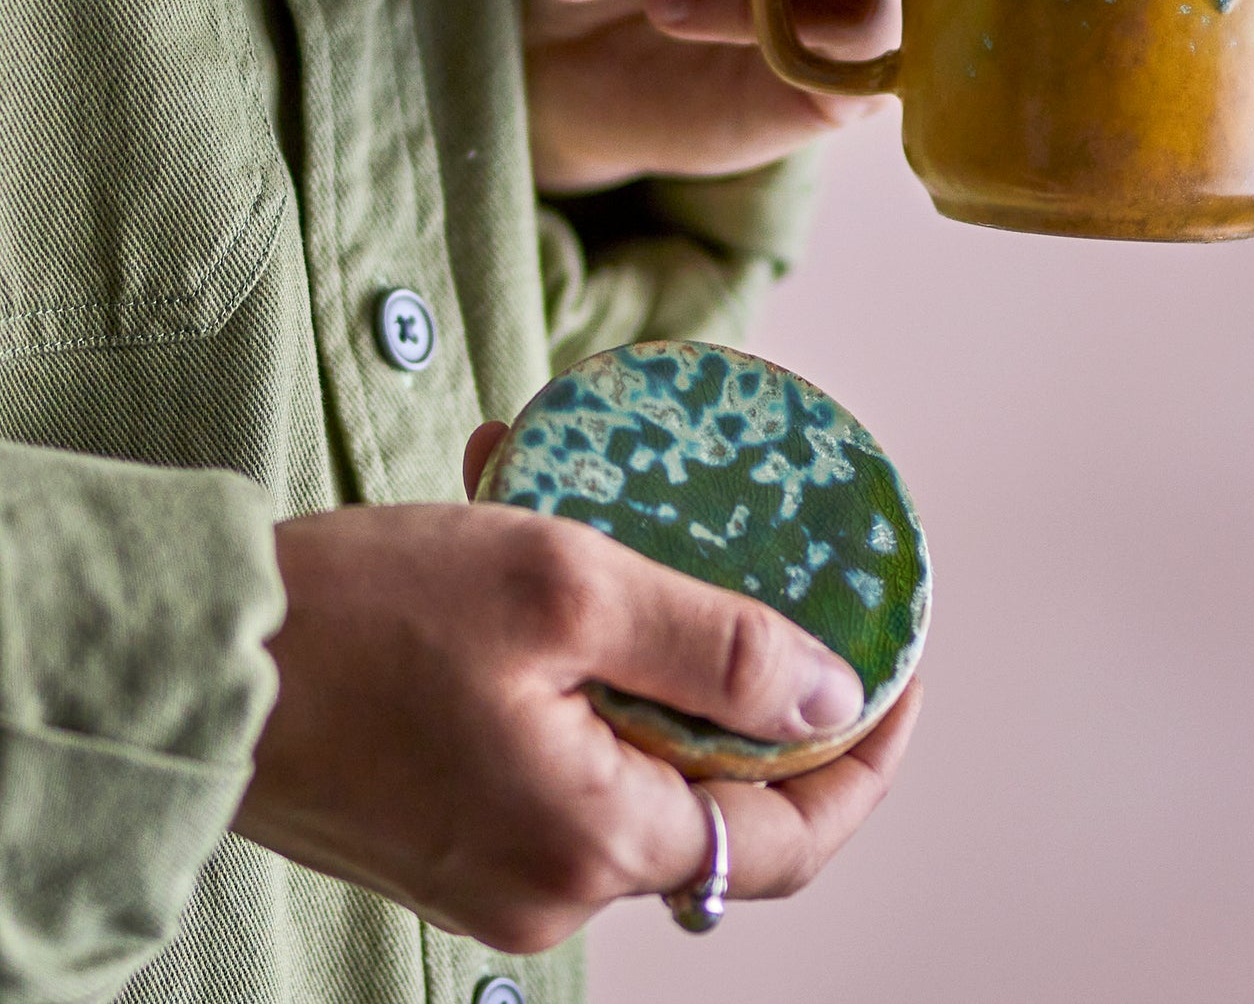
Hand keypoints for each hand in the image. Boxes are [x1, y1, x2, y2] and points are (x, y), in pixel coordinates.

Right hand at [233, 429, 919, 952]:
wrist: (188, 661)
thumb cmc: (358, 617)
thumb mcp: (558, 588)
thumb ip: (708, 645)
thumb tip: (832, 696)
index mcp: (591, 842)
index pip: (787, 838)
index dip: (864, 757)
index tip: (906, 667)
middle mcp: (550, 884)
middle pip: (713, 800)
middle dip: (752, 684)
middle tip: (785, 583)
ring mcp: (493, 866)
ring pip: (629, 761)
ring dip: (648, 655)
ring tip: (629, 527)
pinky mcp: (447, 830)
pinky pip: (555, 754)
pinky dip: (574, 670)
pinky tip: (539, 564)